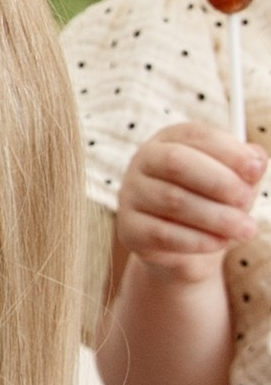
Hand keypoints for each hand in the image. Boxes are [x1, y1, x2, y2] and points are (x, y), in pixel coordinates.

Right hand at [116, 120, 266, 280]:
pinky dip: (198, 240)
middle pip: (176, 162)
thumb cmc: (212, 203)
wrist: (186, 249)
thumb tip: (255, 160)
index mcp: (170, 140)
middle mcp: (144, 161)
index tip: (255, 169)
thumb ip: (246, 166)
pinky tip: (221, 243)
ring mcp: (131, 195)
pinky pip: (163, 234)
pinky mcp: (129, 229)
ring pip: (172, 200)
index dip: (227, 150)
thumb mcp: (234, 181)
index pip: (195, 135)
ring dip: (216, 216)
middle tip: (246, 200)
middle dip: (218, 181)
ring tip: (245, 228)